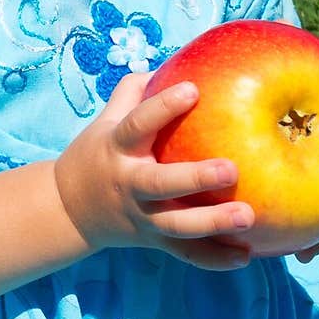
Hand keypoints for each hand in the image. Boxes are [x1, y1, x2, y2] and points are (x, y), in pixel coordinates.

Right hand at [54, 73, 255, 270]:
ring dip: (213, 223)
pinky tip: (245, 255)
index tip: (194, 90)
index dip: (164, 107)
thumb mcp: (106, 119)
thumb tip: (175, 61)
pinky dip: (214, 258)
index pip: (138, 125)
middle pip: (160, 185)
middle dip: (196, 179)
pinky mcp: (153, 241)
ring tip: (249, 216)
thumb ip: (135, 90)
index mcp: (117, 148)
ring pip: (177, 226)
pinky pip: (185, 254)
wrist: (69, 209)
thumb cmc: (98, 151)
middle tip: (232, 169)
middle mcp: (129, 184)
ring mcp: (141, 218)